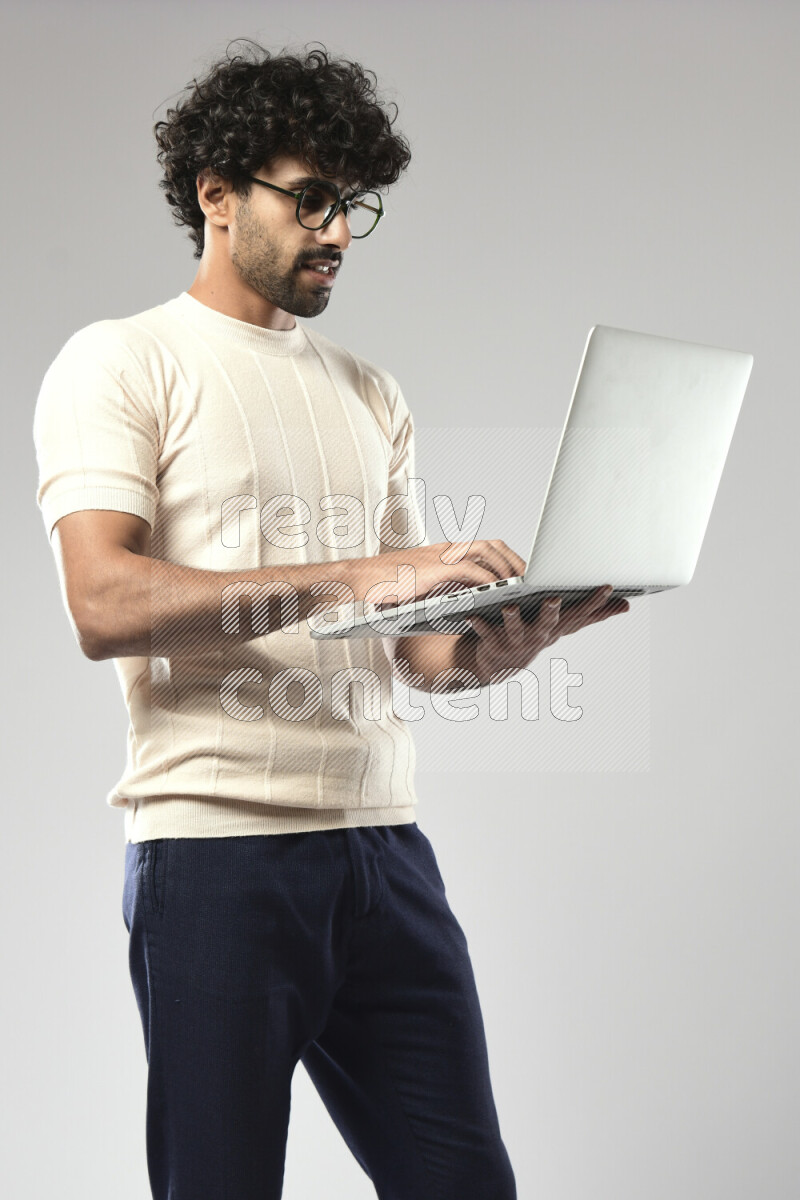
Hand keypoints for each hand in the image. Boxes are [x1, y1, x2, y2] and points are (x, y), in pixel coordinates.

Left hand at [467, 585, 629, 681]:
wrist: (501, 664)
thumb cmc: (536, 634)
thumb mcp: (567, 625)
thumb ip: (593, 614)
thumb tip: (626, 605)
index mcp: (557, 627)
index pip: (580, 614)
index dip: (594, 602)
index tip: (607, 586)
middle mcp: (540, 635)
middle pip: (549, 623)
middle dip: (552, 612)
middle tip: (553, 598)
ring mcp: (517, 642)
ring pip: (516, 630)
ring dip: (513, 619)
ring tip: (508, 607)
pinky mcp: (495, 644)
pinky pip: (486, 633)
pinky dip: (480, 625)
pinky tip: (473, 615)